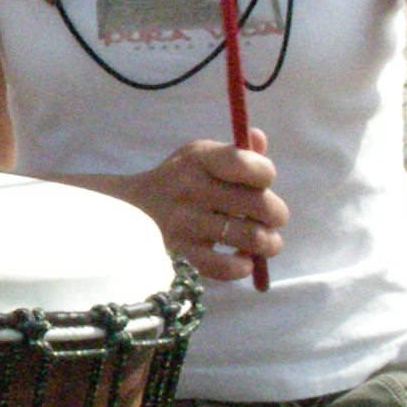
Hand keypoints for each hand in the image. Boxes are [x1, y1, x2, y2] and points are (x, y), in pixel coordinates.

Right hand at [123, 130, 286, 283]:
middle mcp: (191, 188)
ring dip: (268, 243)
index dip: (266, 176)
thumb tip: (259, 138)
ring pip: (252, 238)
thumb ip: (235, 151)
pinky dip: (242, 266)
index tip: (259, 183)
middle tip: (269, 218)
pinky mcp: (181, 253)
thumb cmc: (177, 180)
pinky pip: (226, 267)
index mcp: (200, 158)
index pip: (251, 165)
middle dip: (276, 214)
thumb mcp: (200, 156)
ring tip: (263, 241)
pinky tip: (241, 259)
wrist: (131, 209)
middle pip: (261, 205)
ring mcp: (185, 223)